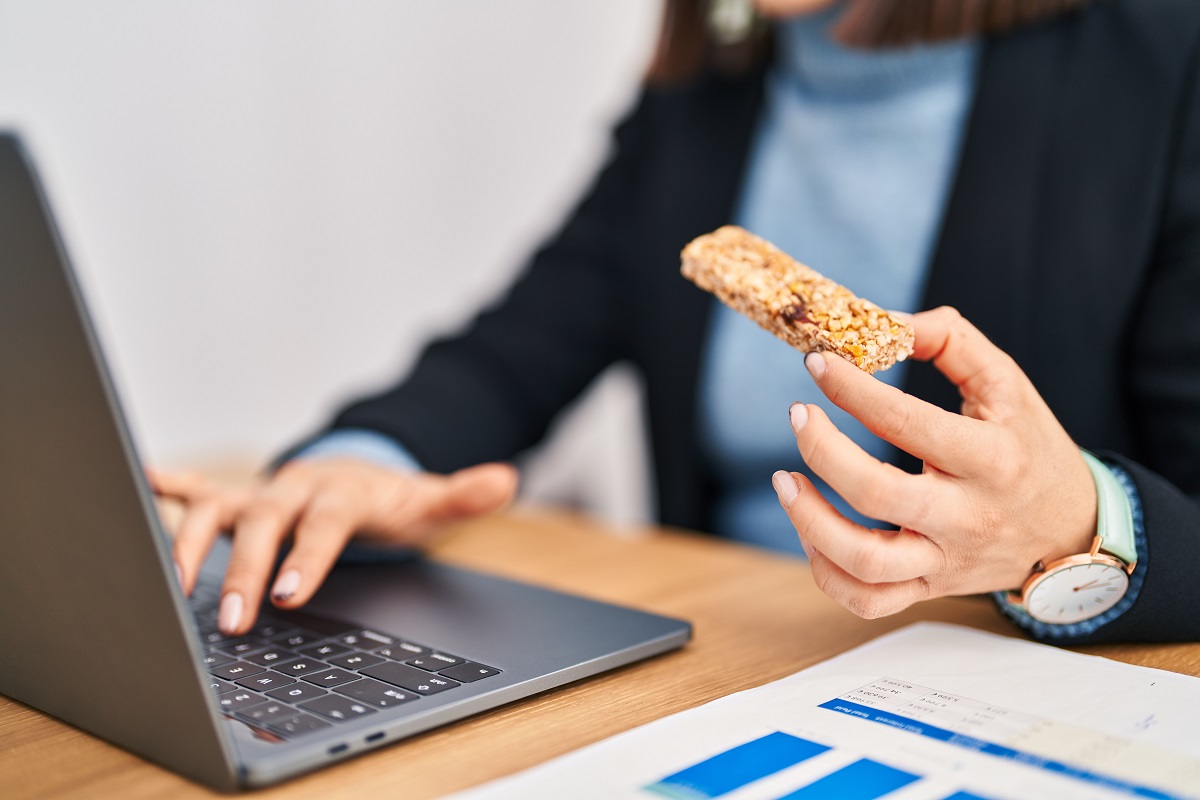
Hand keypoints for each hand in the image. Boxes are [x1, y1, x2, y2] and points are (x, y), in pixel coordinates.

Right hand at [149, 458, 517, 634]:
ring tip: (170, 583)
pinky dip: (172, 488)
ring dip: (193, 540)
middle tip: (234, 618)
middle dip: (246, 568)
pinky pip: (203, 491)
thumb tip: (506, 478)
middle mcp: (299, 487)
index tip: (288, 595)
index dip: (307, 556)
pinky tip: (140, 487)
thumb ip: (463, 495)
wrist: (364, 474)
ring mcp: (267, 491)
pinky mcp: (243, 497)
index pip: (325, 523)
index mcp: (344, 492)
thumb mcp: (431, 503)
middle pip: (266, 521)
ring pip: (222, 508)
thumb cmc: (393, 501)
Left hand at [771, 306, 1096, 618]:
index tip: (818, 364)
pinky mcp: (929, 587)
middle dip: (822, 450)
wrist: (1072, 528)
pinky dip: (826, 572)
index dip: (852, 389)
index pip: (906, 421)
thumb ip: (950, 341)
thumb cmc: (1029, 447)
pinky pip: (867, 600)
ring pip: (865, 562)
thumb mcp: (1007, 384)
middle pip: (877, 493)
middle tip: (798, 415)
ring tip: (784, 480)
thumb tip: (884, 322)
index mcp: (990, 457)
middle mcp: (967, 515)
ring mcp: (945, 560)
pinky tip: (810, 531)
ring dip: (810, 521)